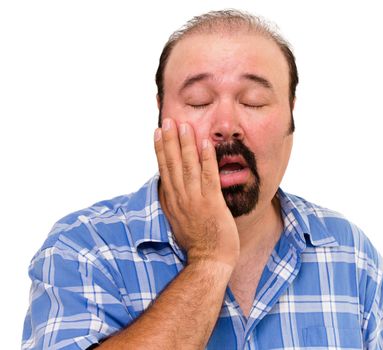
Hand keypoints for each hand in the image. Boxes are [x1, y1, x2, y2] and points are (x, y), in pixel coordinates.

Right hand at [154, 119, 239, 267]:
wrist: (209, 262)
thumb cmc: (198, 243)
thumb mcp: (179, 221)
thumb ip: (175, 203)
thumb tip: (170, 188)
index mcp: (173, 202)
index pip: (164, 170)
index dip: (160, 150)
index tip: (157, 132)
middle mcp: (180, 199)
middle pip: (172, 164)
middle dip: (169, 140)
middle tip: (167, 120)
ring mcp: (195, 201)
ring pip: (188, 167)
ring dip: (185, 145)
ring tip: (183, 126)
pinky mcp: (211, 204)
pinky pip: (208, 177)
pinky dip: (206, 160)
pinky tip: (206, 144)